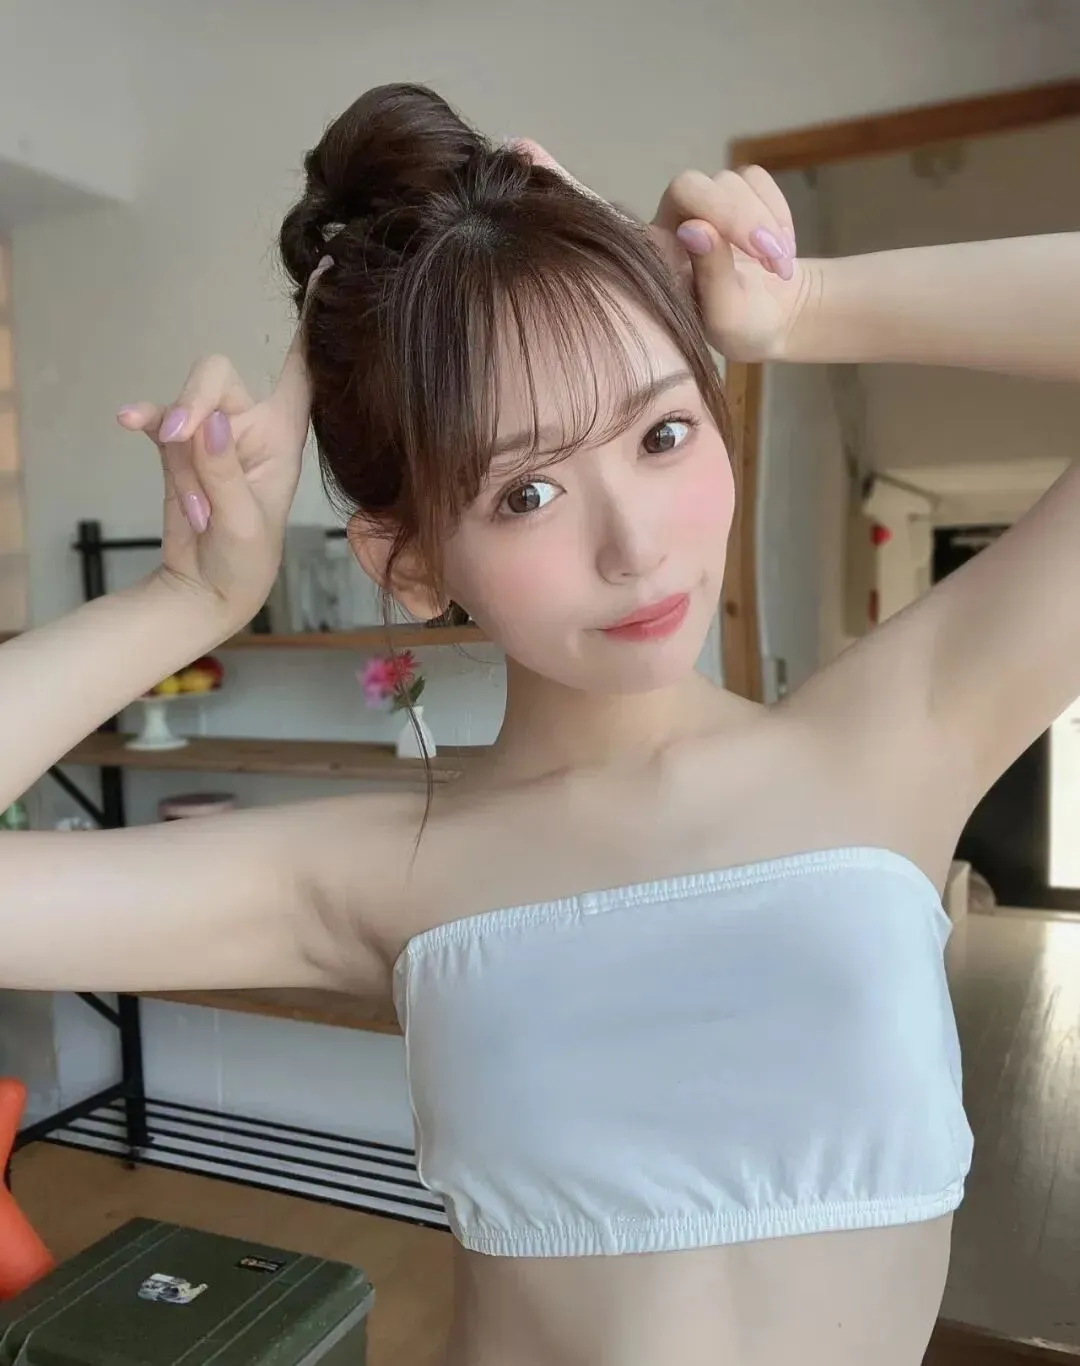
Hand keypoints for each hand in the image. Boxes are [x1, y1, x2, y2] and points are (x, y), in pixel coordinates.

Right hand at [116, 326, 311, 626]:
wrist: (209, 588)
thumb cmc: (245, 559)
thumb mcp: (243, 522)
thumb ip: (225, 471)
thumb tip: (208, 422)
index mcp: (285, 435)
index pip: (303, 370)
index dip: (315, 324)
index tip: (327, 270)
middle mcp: (252, 424)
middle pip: (216, 376)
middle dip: (191, 407)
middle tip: (180, 442)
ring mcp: (213, 432)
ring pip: (181, 410)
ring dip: (178, 461)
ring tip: (196, 510)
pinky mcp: (180, 446)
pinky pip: (157, 420)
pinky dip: (145, 419)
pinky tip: (128, 420)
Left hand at [511, 141, 810, 362]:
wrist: (772, 317)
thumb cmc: (738, 325)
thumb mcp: (726, 316)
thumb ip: (713, 273)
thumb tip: (697, 228)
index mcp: (646, 254)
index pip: (596, 208)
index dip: (558, 176)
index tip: (520, 149)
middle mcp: (665, 222)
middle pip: (692, 187)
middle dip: (738, 218)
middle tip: (769, 256)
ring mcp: (698, 204)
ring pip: (731, 184)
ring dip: (763, 225)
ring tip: (776, 268)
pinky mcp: (734, 189)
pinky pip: (757, 181)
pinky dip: (777, 216)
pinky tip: (777, 253)